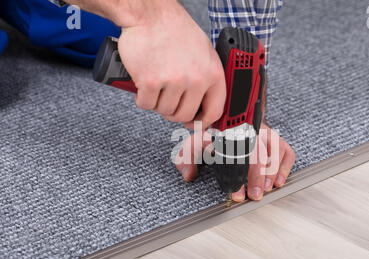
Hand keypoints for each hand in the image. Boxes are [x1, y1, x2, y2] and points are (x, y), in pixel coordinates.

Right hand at [117, 0, 225, 128]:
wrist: (149, 14)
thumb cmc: (175, 30)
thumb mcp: (204, 52)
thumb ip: (207, 77)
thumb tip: (206, 104)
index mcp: (213, 73)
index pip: (214, 111)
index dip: (203, 122)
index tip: (195, 124)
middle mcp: (196, 79)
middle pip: (184, 115)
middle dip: (174, 112)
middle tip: (167, 100)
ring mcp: (174, 81)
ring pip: (164, 111)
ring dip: (157, 103)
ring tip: (157, 85)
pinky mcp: (151, 82)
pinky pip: (146, 104)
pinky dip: (142, 98)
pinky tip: (143, 84)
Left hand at [175, 122, 295, 201]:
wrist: (224, 120)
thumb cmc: (209, 137)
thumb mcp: (193, 146)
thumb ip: (187, 159)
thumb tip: (189, 175)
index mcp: (227, 130)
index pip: (234, 152)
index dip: (237, 174)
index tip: (236, 191)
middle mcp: (248, 129)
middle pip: (257, 150)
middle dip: (257, 176)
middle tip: (254, 194)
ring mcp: (263, 133)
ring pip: (275, 149)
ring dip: (272, 171)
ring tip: (267, 188)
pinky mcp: (274, 139)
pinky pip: (285, 150)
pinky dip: (285, 166)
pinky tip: (278, 180)